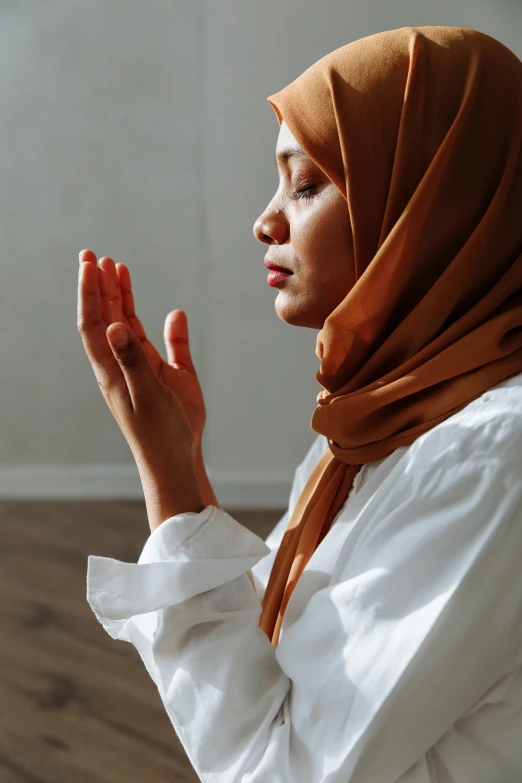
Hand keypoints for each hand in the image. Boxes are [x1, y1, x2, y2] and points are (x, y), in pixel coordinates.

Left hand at [77, 249, 204, 527]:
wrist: (175, 459)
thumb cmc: (160, 433)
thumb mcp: (148, 395)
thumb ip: (134, 360)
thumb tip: (116, 326)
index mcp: (112, 369)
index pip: (94, 323)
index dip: (90, 293)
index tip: (89, 264)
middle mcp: (120, 363)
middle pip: (105, 317)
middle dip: (99, 286)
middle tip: (93, 255)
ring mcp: (138, 367)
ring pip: (124, 324)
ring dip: (119, 296)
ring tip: (115, 267)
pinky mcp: (158, 374)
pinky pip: (151, 340)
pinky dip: (153, 321)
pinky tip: (166, 310)